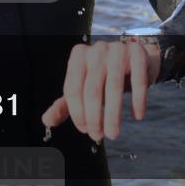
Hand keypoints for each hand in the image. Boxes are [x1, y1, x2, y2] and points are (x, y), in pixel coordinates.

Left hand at [41, 40, 160, 141]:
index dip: (77, 113)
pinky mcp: (138, 53)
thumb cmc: (105, 77)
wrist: (137, 59)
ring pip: (113, 87)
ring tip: (113, 134)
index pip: (73, 88)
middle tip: (98, 136)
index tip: (84, 130)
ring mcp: (117, 49)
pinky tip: (136, 116)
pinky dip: (137, 101)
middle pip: (92, 90)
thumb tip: (46, 121)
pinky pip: (138, 80)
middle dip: (94, 118)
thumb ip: (65, 104)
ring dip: (113, 116)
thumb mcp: (83, 87)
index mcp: (78, 56)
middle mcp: (96, 49)